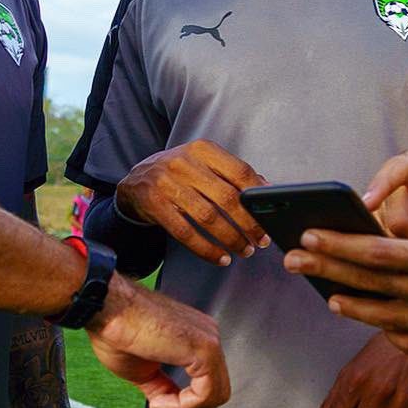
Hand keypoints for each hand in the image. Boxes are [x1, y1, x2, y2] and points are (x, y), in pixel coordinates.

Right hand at [87, 275, 230, 407]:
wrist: (107, 310)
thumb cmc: (118, 333)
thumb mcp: (144, 371)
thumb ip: (163, 388)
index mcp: (197, 337)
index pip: (209, 381)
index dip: (192, 407)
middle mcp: (209, 336)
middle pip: (216, 390)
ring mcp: (210, 340)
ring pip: (215, 395)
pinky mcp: (205, 349)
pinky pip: (206, 393)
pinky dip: (183, 407)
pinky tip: (158, 402)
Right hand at [116, 139, 269, 264]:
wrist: (136, 180)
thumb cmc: (180, 173)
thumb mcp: (204, 162)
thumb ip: (232, 173)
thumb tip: (267, 188)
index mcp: (202, 149)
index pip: (239, 171)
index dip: (259, 194)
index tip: (271, 213)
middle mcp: (184, 163)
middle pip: (227, 197)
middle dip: (249, 222)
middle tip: (262, 239)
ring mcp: (167, 184)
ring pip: (208, 218)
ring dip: (231, 238)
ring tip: (245, 250)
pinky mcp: (155, 205)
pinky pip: (186, 233)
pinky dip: (207, 249)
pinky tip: (221, 257)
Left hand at [285, 145, 407, 355]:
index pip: (374, 253)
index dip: (337, 244)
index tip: (308, 235)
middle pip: (366, 286)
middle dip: (324, 270)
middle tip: (290, 261)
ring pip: (381, 318)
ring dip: (348, 304)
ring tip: (324, 293)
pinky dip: (385, 327)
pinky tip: (374, 317)